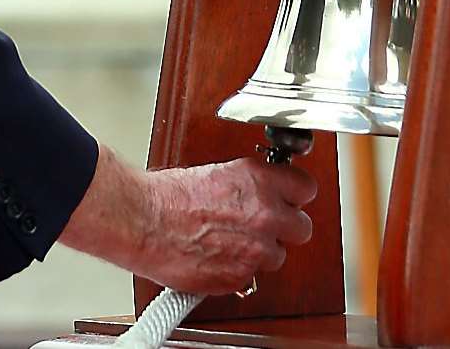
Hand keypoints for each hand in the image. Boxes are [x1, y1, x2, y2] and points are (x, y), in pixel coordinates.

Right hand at [58, 144, 315, 293]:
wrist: (143, 222)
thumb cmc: (168, 196)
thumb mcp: (218, 174)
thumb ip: (250, 187)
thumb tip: (263, 193)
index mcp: (259, 181)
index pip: (306, 188)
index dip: (295, 195)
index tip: (289, 198)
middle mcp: (264, 214)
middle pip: (301, 227)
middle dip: (284, 228)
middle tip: (263, 225)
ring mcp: (255, 249)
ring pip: (278, 256)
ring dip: (260, 251)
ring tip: (231, 242)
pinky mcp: (241, 277)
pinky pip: (253, 277)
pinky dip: (238, 270)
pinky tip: (218, 257)